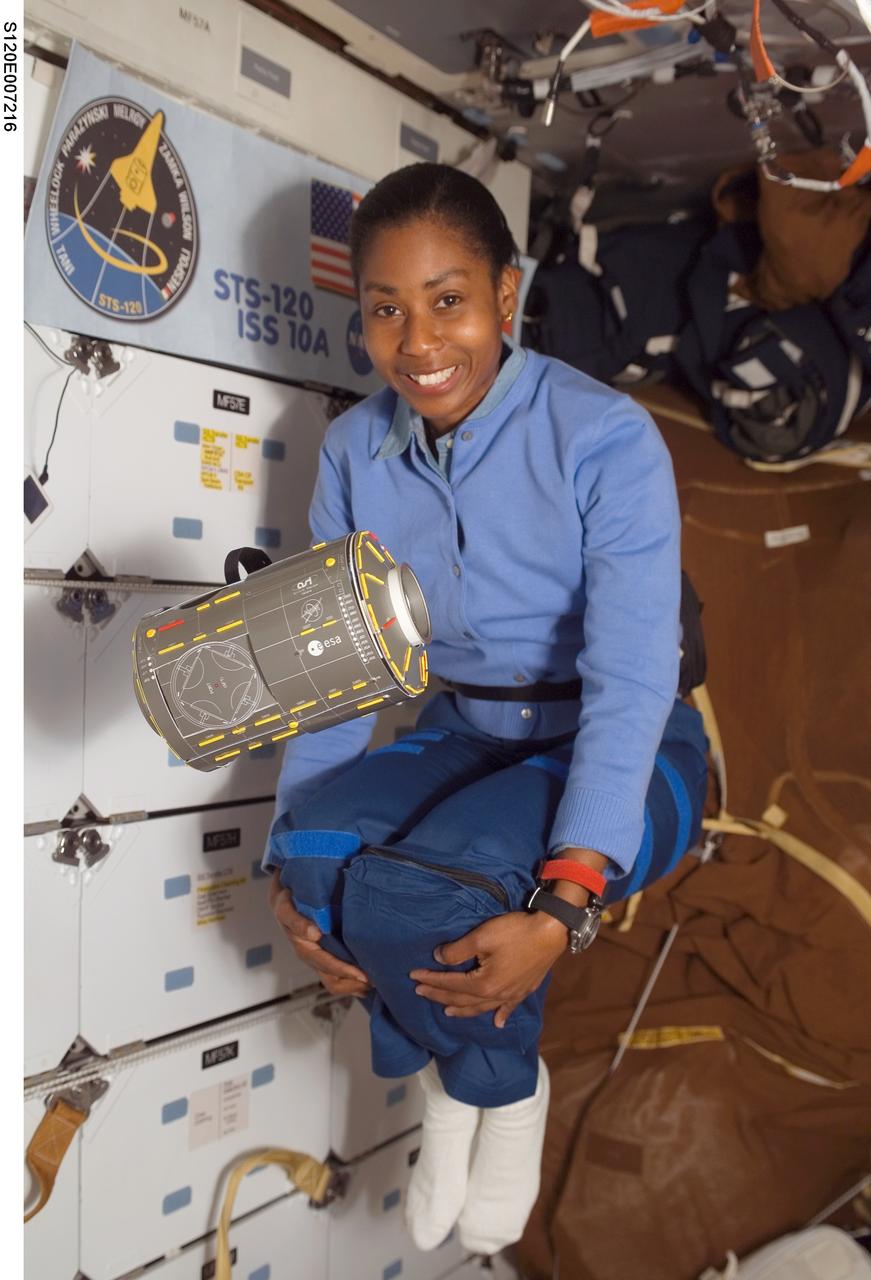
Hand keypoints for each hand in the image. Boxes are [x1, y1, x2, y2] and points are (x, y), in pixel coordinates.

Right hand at [267, 871, 370, 996]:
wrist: (285, 900)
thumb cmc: (287, 905)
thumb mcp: (286, 909)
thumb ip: (297, 921)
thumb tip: (313, 934)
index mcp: (305, 949)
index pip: (327, 966)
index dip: (345, 971)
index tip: (363, 976)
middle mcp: (313, 957)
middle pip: (334, 982)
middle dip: (354, 985)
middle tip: (377, 982)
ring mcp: (320, 958)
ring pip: (338, 981)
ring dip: (356, 985)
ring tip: (377, 981)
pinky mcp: (327, 953)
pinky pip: (340, 973)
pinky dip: (354, 978)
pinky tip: (367, 975)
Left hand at [409, 910, 567, 1028]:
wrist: (551, 932)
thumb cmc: (515, 932)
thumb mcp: (481, 937)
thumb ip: (457, 950)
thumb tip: (438, 958)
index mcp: (483, 984)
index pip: (450, 984)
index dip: (430, 980)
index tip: (413, 976)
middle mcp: (495, 995)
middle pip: (462, 999)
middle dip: (439, 996)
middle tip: (420, 993)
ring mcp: (511, 994)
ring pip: (481, 1008)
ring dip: (463, 1010)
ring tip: (448, 1013)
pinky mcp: (524, 989)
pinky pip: (508, 1008)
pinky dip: (501, 1016)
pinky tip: (497, 1022)